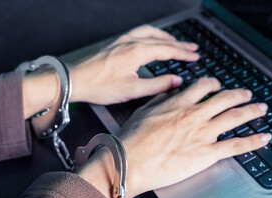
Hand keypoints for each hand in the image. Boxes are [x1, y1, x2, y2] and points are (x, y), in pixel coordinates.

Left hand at [69, 25, 198, 103]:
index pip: (168, 50)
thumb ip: (157, 85)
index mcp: (138, 52)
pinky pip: (139, 33)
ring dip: (166, 37)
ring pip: (150, 33)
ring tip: (176, 42)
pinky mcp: (116, 43)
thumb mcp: (132, 90)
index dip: (184, 54)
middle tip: (193, 48)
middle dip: (179, 44)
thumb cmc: (100, 86)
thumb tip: (176, 81)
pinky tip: (151, 40)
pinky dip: (151, 35)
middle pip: (162, 40)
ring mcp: (123, 40)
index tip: (195, 57)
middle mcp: (132, 42)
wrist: (75, 80)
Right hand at [77, 78, 271, 197]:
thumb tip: (173, 91)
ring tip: (261, 108)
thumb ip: (161, 99)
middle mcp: (195, 115)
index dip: (214, 84)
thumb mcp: (144, 110)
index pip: (203, 86)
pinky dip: (253, 141)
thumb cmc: (133, 138)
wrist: (131, 161)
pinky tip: (264, 138)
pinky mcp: (207, 154)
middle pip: (225, 99)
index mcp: (179, 103)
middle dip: (239, 94)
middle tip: (247, 93)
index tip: (217, 85)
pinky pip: (236, 145)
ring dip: (251, 111)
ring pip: (235, 117)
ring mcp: (203, 134)